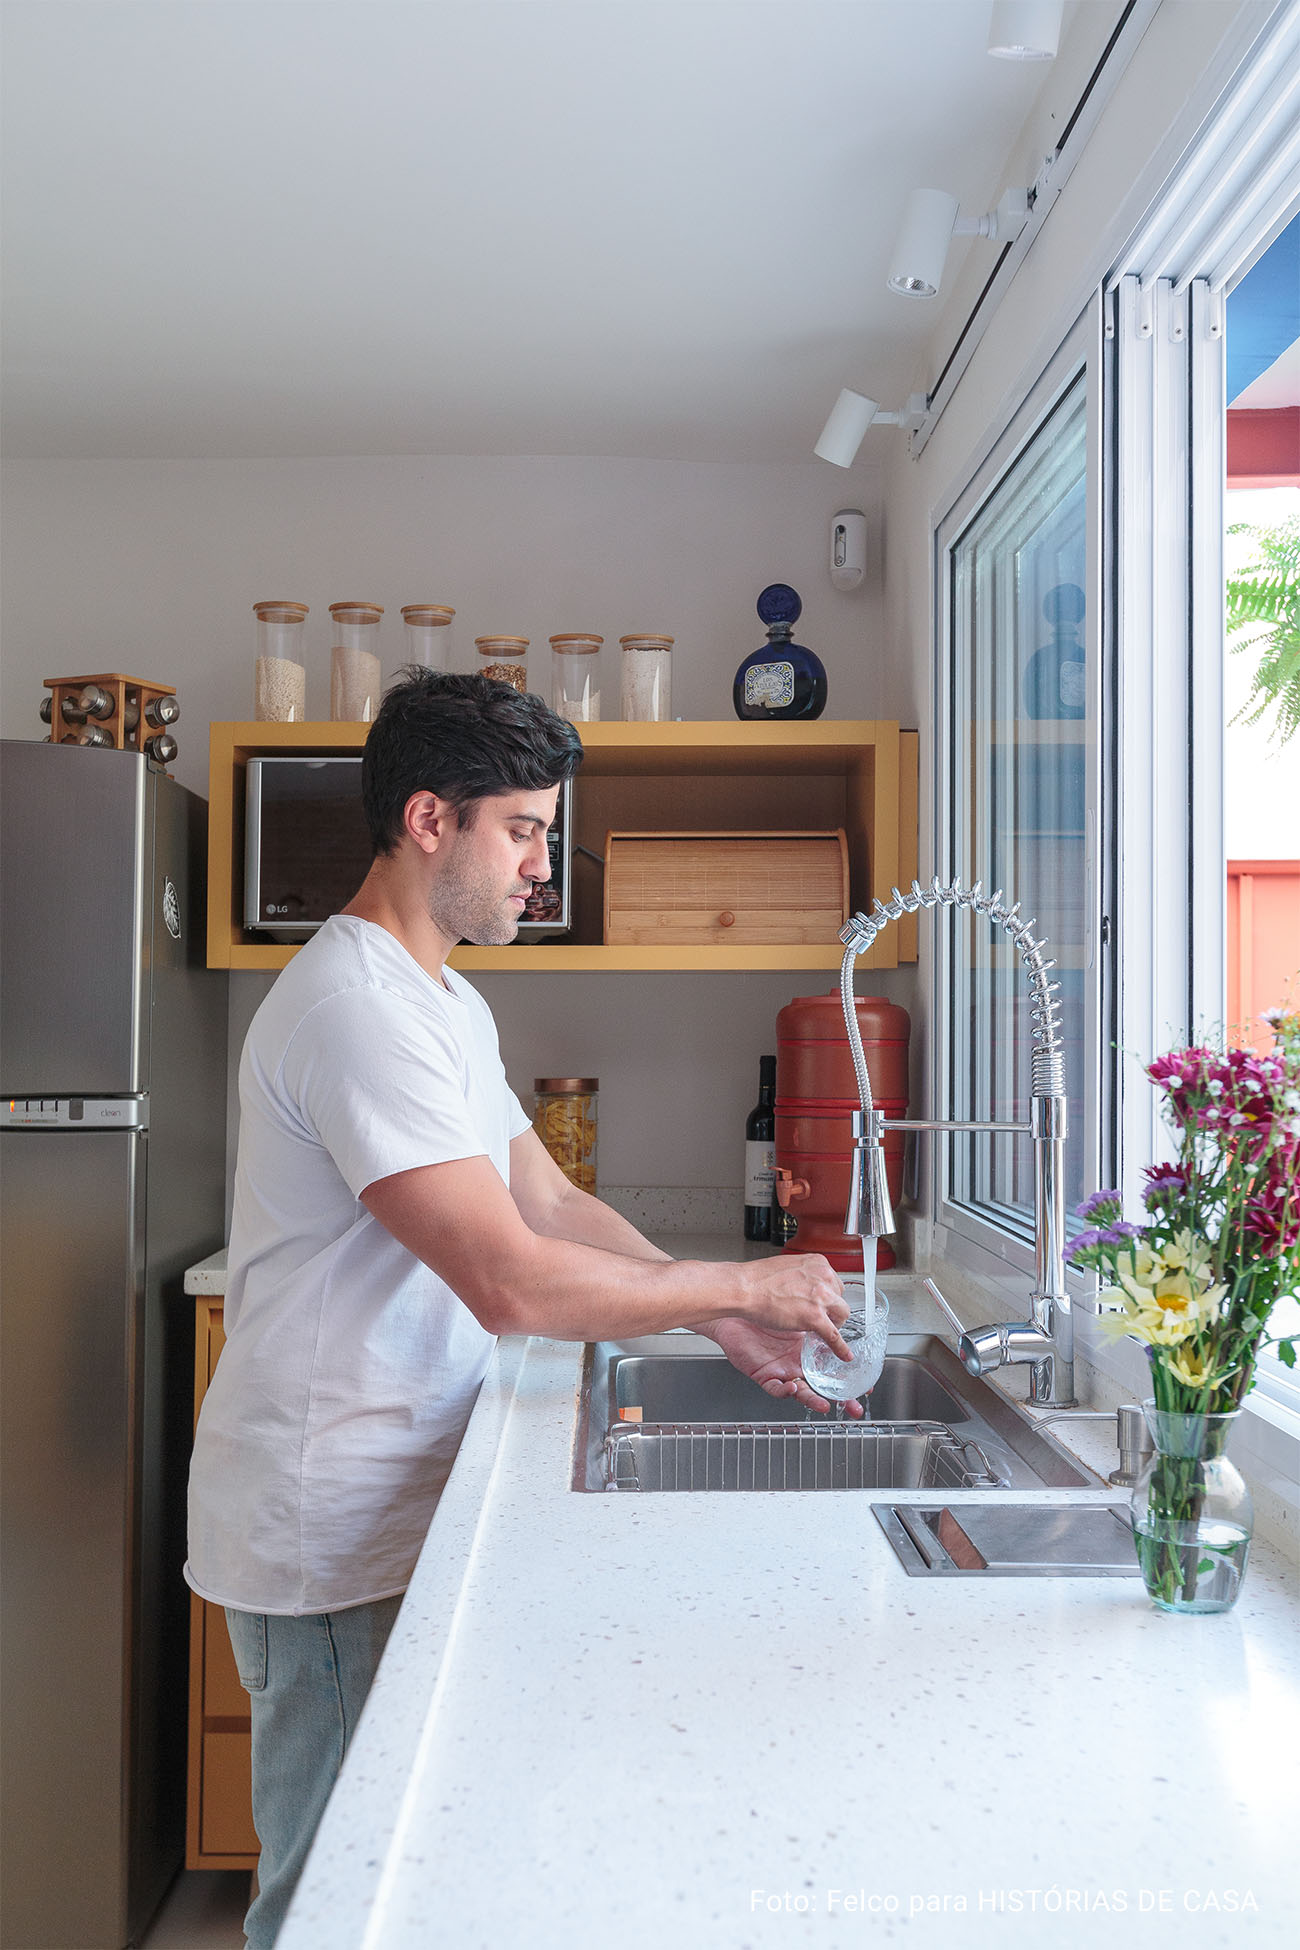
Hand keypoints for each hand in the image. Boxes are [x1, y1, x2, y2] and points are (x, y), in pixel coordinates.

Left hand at [704, 1316, 865, 1418]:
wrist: (738, 1305)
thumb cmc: (765, 1305)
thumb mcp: (798, 1309)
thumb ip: (818, 1314)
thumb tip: (839, 1311)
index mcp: (809, 1349)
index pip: (834, 1365)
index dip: (849, 1376)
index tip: (866, 1384)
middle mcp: (799, 1362)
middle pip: (824, 1384)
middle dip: (840, 1399)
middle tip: (854, 1407)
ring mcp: (783, 1370)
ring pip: (802, 1392)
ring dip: (813, 1399)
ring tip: (825, 1405)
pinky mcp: (764, 1374)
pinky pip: (774, 1387)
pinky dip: (784, 1390)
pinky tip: (791, 1388)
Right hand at [729, 1251, 851, 1357]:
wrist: (744, 1288)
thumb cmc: (757, 1279)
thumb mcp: (788, 1268)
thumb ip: (802, 1276)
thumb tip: (805, 1285)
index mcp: (818, 1263)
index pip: (834, 1282)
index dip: (828, 1295)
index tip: (824, 1302)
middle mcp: (824, 1277)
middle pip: (840, 1297)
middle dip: (831, 1308)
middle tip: (821, 1316)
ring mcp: (822, 1297)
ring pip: (842, 1315)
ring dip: (833, 1323)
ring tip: (820, 1329)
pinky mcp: (815, 1317)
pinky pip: (834, 1336)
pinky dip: (840, 1348)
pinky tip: (843, 1354)